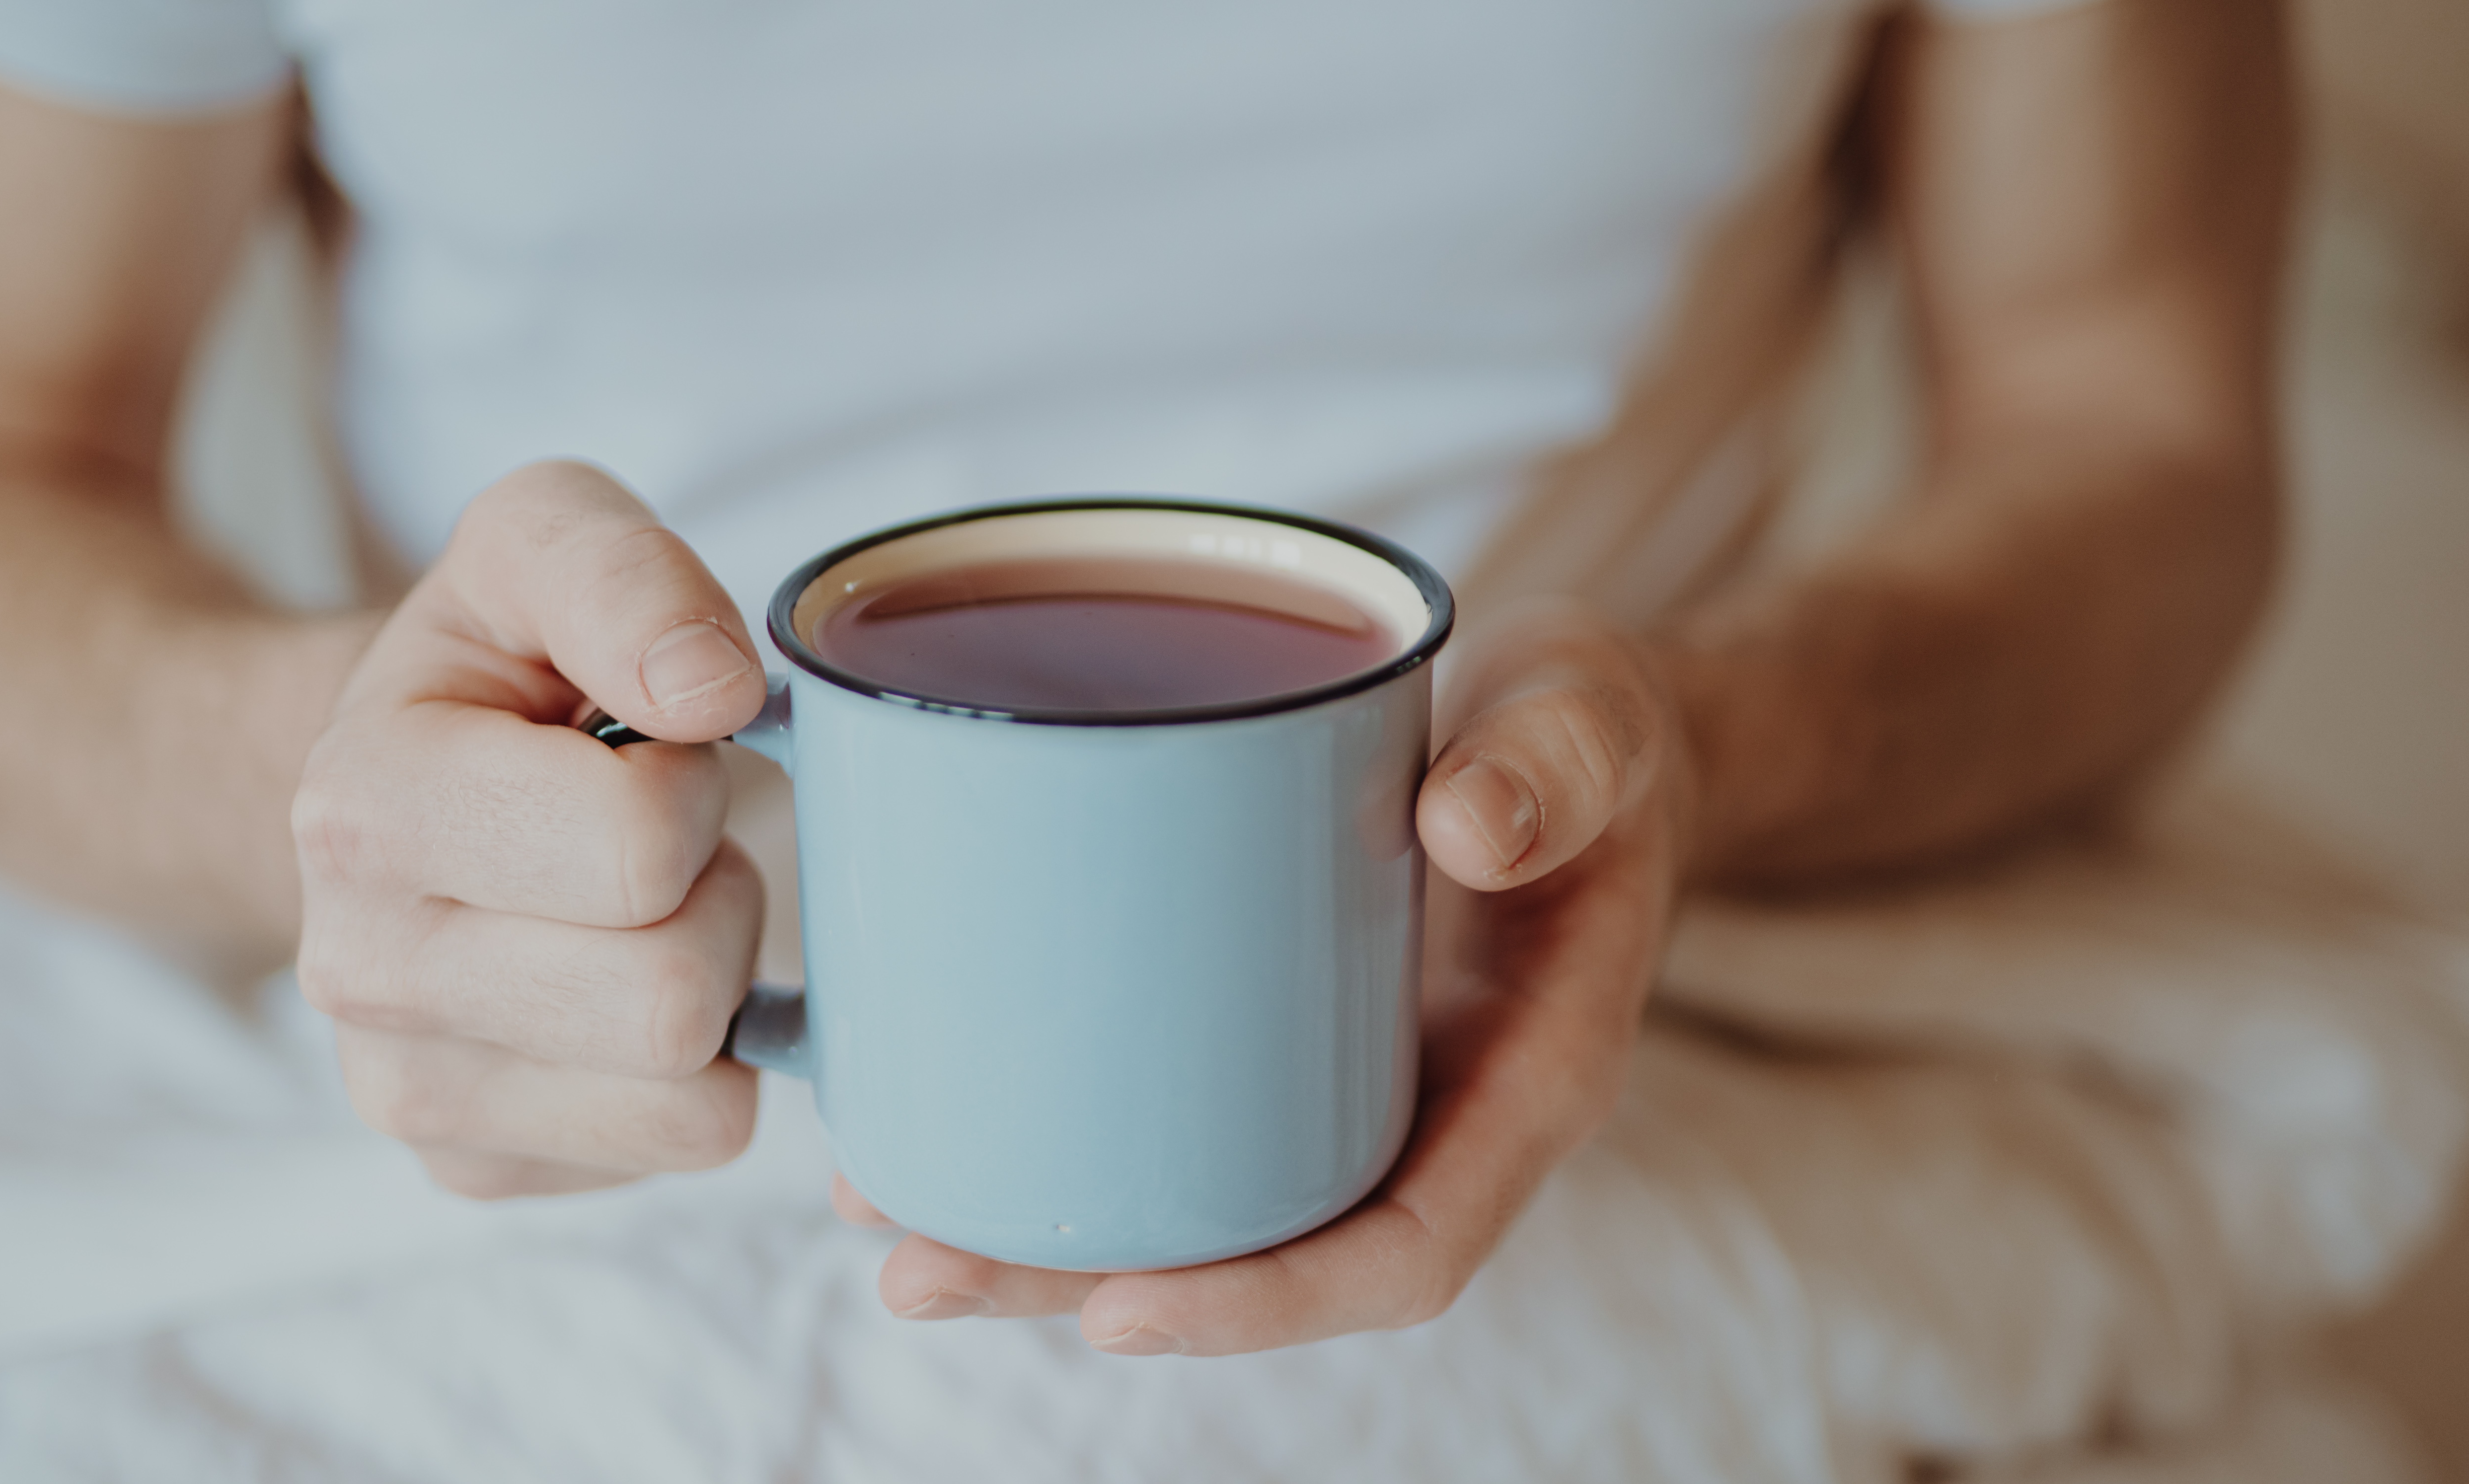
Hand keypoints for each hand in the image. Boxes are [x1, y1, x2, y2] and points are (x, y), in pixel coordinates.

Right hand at [292, 461, 773, 1197]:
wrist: (395, 781)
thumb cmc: (492, 662)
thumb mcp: (540, 541)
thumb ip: (623, 572)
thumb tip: (711, 691)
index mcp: (360, 805)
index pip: (636, 849)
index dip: (687, 786)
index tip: (648, 748)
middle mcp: (357, 970)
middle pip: (670, 998)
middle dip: (714, 900)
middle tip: (663, 844)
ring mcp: (407, 1091)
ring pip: (692, 1100)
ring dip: (715, 989)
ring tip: (645, 912)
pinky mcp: (475, 1166)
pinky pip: (681, 1147)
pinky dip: (694, 1072)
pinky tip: (623, 987)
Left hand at [834, 602, 1686, 1353]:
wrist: (1574, 731)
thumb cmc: (1590, 736)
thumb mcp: (1592, 724)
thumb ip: (1556, 768)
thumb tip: (1472, 826)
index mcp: (1526, 1085)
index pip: (1406, 1252)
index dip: (1268, 1303)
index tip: (1119, 1309)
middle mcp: (1428, 1116)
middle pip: (1261, 1255)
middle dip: (1086, 1283)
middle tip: (916, 1270)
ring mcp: (1344, 1083)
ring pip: (1194, 1197)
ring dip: (1039, 1225)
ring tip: (875, 1202)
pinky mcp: (1277, 1029)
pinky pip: (1173, 1110)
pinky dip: (1057, 1119)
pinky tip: (934, 1094)